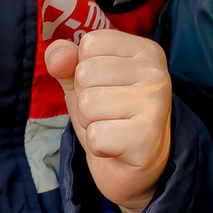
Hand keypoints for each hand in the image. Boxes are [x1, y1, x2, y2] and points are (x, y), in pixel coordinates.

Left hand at [43, 30, 171, 212]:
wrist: (135, 168)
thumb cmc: (110, 118)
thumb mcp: (83, 83)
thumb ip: (65, 62)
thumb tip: (56, 54)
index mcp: (144, 50)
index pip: (89, 44)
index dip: (83, 71)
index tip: (106, 89)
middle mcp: (156, 72)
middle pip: (85, 74)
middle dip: (84, 101)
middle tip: (108, 114)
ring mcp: (155, 103)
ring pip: (87, 105)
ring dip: (90, 123)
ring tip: (111, 128)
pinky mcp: (147, 136)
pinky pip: (95, 135)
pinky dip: (97, 146)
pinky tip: (116, 147)